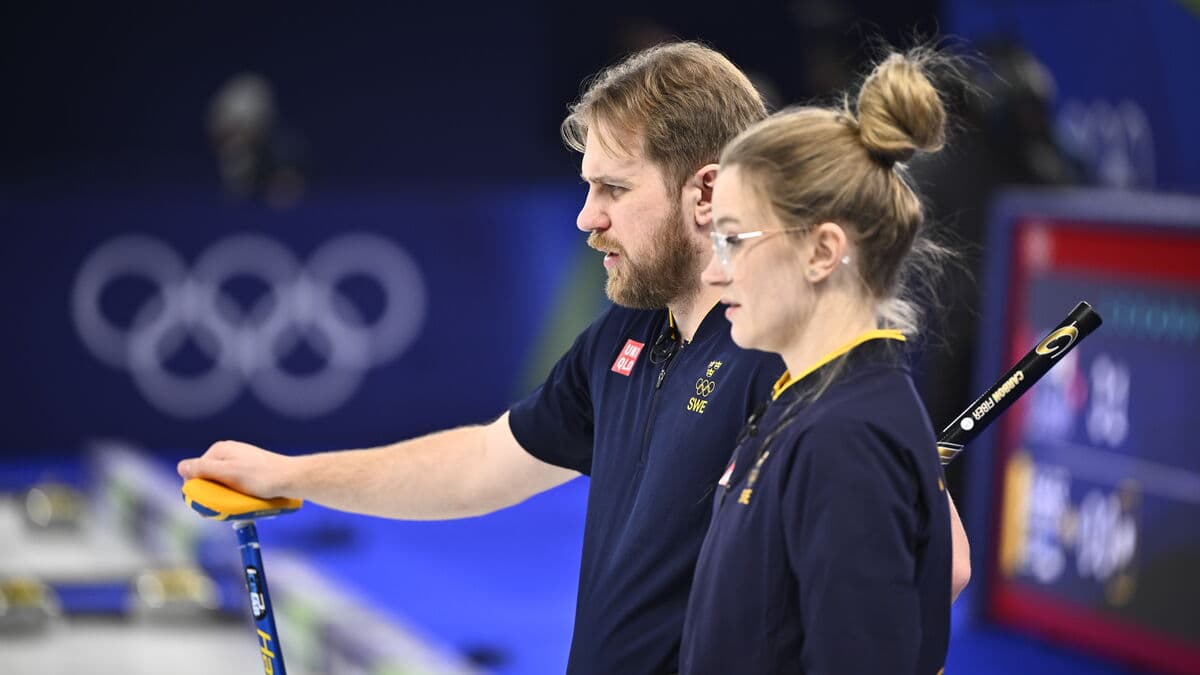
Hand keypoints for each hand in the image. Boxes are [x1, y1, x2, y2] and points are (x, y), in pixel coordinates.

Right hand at [177, 440, 294, 498]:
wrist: (291, 479)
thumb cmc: (261, 476)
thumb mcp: (228, 473)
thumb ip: (204, 469)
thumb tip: (181, 467)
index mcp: (219, 450)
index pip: (194, 472)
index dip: (197, 490)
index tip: (207, 506)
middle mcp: (228, 453)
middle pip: (208, 478)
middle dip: (211, 494)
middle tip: (223, 508)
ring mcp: (239, 461)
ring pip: (221, 483)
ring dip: (224, 496)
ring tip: (236, 506)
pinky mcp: (249, 471)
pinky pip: (235, 485)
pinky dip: (236, 494)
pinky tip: (244, 501)